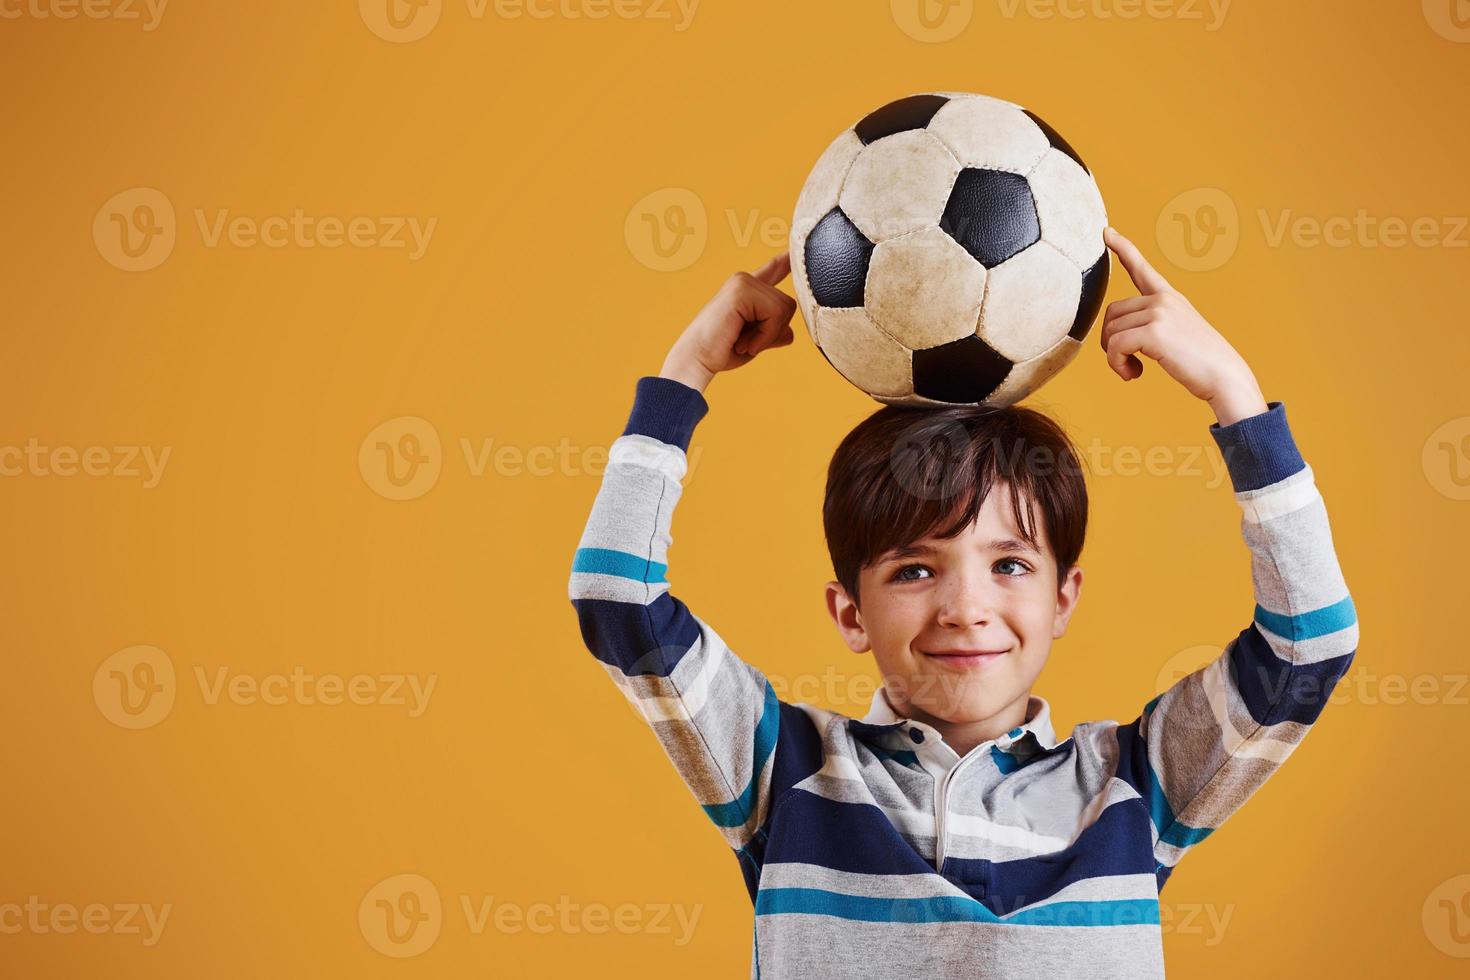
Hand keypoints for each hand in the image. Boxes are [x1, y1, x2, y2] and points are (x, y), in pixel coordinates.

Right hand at [659, 252, 797, 392]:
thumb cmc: (721, 352)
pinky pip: (775, 314)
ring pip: (785, 309)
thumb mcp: (755, 343)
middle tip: (746, 342)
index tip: (794, 248)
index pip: (772, 270)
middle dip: (773, 331)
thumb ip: (772, 333)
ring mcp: (743, 282)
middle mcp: (745, 280)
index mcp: (746, 290)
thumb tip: (790, 333)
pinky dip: (764, 335)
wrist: (697, 359)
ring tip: (743, 342)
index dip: (785, 260)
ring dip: (767, 335)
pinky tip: (744, 342)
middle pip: (789, 304)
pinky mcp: (742, 290)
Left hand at [1100, 227, 1267, 425]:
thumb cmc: (1201, 364)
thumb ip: (1152, 324)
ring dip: (1114, 357)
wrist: (1225, 378)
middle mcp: (1163, 300)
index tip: (1106, 232)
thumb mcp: (1178, 334)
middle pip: (1112, 314)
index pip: (1141, 269)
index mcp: (1170, 298)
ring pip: (1110, 332)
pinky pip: (1114, 346)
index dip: (1123, 249)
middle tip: (1126, 362)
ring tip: (1132, 370)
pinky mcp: (1153, 332)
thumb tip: (1116, 331)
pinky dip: (1116, 365)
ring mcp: (1159, 312)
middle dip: (1111, 341)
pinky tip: (1132, 374)